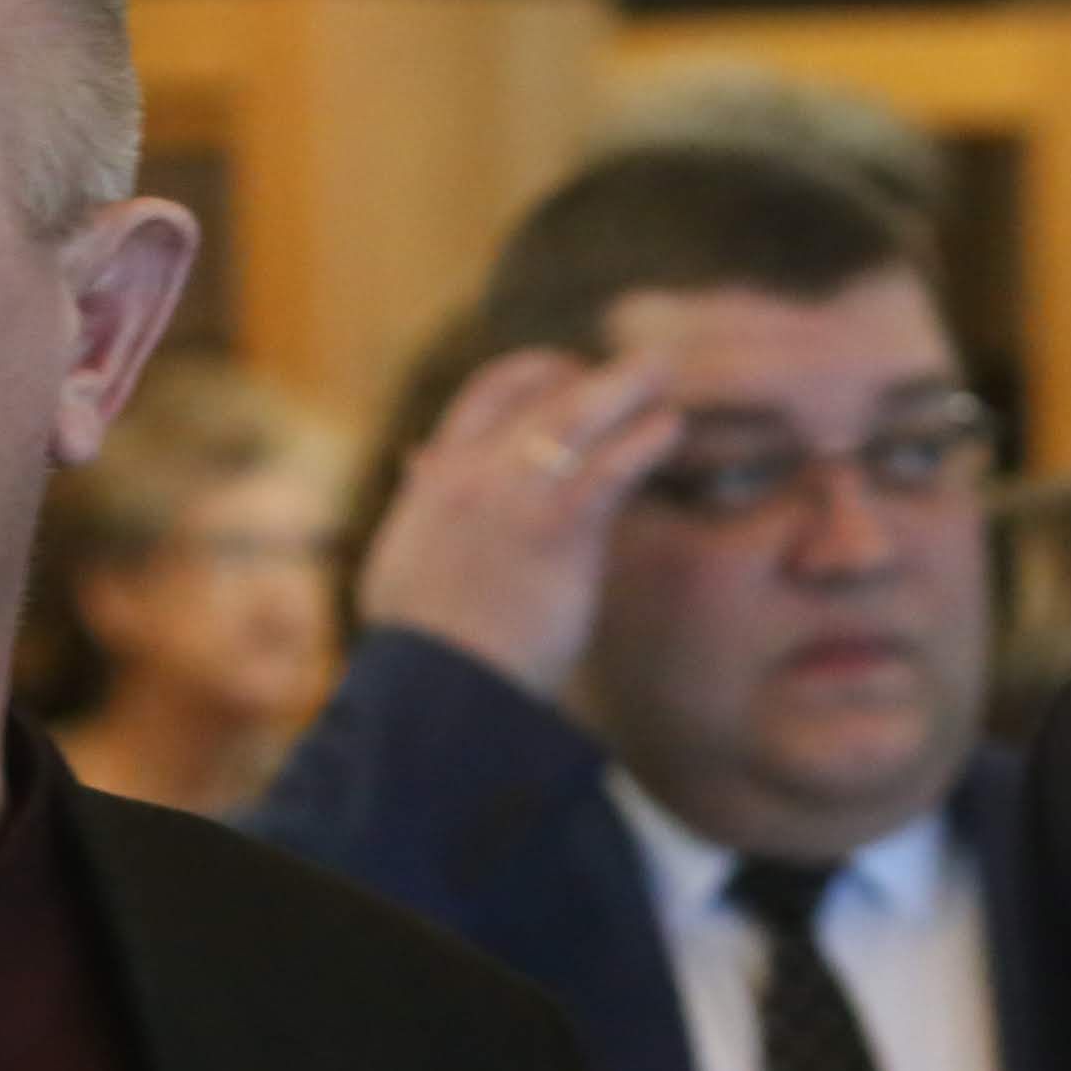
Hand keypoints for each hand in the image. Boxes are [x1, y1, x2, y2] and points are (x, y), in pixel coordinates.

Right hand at [351, 348, 677, 699]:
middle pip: (534, 389)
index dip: (534, 375)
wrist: (436, 695)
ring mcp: (513, 494)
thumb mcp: (401, 567)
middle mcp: (470, 473)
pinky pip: (610, 465)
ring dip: (625, 387)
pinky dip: (644, 439)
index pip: (487, 394)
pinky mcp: (558, 528)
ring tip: (664, 375)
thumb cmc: (426, 653)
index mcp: (436, 481)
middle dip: (589, 376)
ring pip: (574, 412)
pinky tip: (670, 431)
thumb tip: (416, 467)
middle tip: (635, 376)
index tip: (569, 379)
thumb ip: (419, 510)